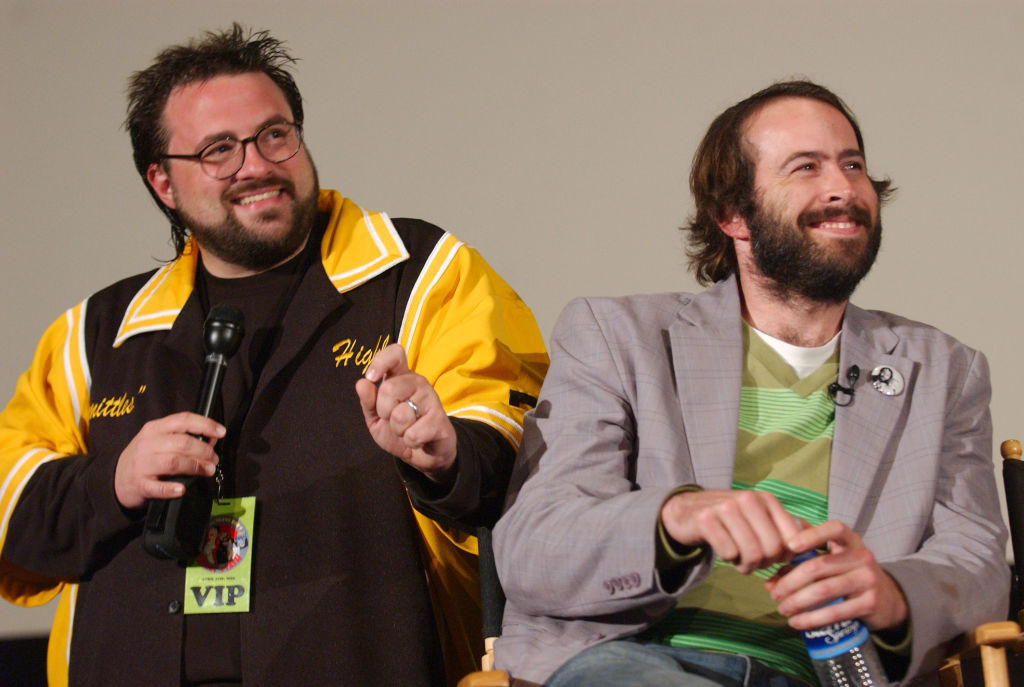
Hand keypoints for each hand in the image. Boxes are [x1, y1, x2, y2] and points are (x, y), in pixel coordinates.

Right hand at [114, 412, 224, 508]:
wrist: (116, 478)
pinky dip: (171, 488)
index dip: (205, 425)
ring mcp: (142, 464)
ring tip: (208, 471)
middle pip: (182, 443)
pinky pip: (157, 487)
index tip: (221, 432)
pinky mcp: (140, 484)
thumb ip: (183, 437)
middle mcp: (148, 444)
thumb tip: (212, 439)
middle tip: (214, 459)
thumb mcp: (159, 440)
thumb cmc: (145, 457)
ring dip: (195, 466)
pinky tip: (182, 489)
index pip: (183, 420)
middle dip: (204, 451)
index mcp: (155, 428)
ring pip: (174, 462)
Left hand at [354, 344, 456, 478]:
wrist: (424, 453)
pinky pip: (413, 434)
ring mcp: (431, 399)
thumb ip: (368, 401)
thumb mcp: (376, 418)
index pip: (395, 353)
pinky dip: (410, 441)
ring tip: (407, 430)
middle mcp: (418, 383)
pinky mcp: (440, 420)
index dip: (380, 361)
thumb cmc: (399, 429)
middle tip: (392, 418)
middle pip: (389, 388)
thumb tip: (362, 383)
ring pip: (400, 415)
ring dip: (398, 430)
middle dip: (383, 411)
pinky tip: (419, 438)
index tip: (371, 377)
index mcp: (401, 377)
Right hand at [660, 489, 803, 573]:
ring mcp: (726, 508)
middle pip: (772, 549)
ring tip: (739, 560)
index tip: (776, 559)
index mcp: (766, 500)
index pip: (792, 537)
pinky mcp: (706, 519)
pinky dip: (728, 560)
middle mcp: (748, 500)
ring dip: (746, 565)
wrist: (687, 510)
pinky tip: (725, 553)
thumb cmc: (729, 518)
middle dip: (764, 563)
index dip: (787, 556)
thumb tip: (815, 540)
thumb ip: (785, 527)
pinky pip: (728, 552)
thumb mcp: (759, 516)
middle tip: (754, 562)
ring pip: (751, 553)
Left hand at [766, 520, 907, 630]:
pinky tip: (796, 622)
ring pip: (823, 590)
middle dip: (790, 581)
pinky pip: (835, 611)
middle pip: (818, 566)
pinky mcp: (870, 603)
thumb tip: (770, 582)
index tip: (789, 545)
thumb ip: (801, 564)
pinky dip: (811, 618)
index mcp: (850, 540)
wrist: (887, 600)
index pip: (833, 529)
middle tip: (774, 593)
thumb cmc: (849, 575)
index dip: (811, 535)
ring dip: (797, 601)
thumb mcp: (832, 561)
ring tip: (782, 609)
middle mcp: (862, 556)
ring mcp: (868, 580)